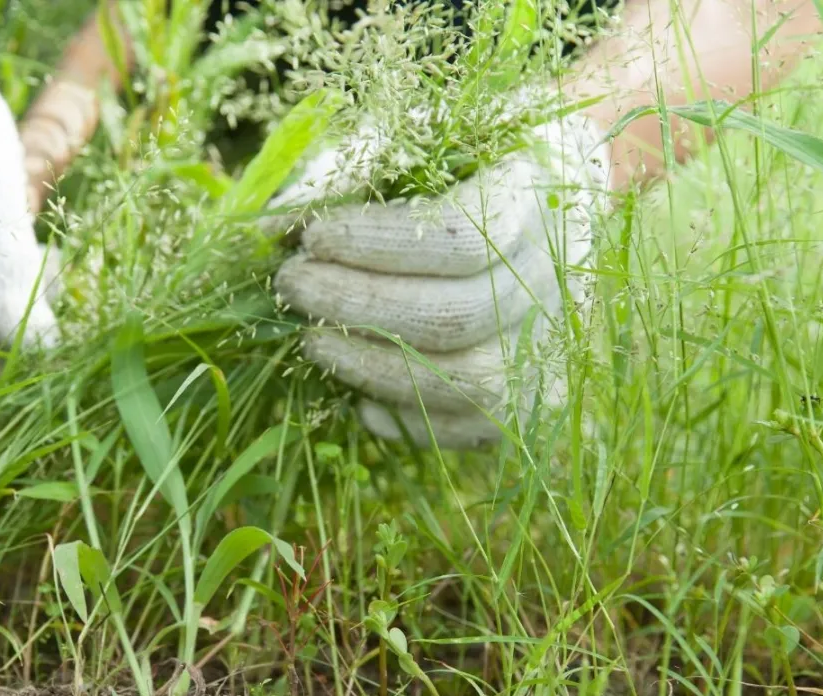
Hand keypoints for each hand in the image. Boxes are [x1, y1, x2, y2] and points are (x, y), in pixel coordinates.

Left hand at [272, 114, 610, 447]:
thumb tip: (268, 233)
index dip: (376, 242)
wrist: (554, 202)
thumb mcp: (415, 140)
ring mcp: (551, 344)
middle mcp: (554, 277)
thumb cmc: (466, 160)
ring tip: (311, 342)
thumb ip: (349, 175)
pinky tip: (356, 398)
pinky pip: (473, 427)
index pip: (459, 236)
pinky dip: (408, 419)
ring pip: (467, 381)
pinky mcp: (534, 397)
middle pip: (456, 315)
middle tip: (293, 287)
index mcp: (534, 198)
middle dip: (358, 306)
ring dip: (374, 367)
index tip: (312, 235)